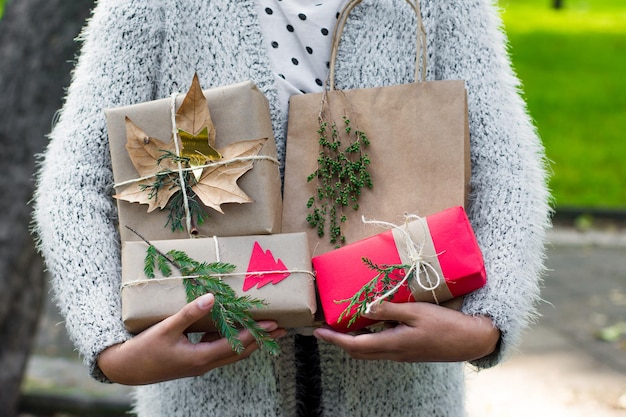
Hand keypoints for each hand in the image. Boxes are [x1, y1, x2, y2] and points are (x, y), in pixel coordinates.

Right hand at [97, 293, 285, 384]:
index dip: (256, 334)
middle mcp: (204, 364)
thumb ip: (189, 313)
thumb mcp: (166, 329)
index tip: (273, 324)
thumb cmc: (144, 350)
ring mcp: (199, 363)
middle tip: (281, 328)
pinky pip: (219, 350)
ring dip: (249, 341)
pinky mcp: (193, 360)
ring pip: (231, 352)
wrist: (125, 369)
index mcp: (201, 358)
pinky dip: (231, 340)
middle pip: (240, 352)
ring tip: (264, 328)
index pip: (236, 345)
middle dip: (261, 340)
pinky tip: (233, 328)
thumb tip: (211, 297)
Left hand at [313, 301, 499, 362]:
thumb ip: (390, 309)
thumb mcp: (416, 312)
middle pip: (359, 351)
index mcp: (393, 344)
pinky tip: (371, 324)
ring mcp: (401, 354)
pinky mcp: (408, 351)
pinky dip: (369, 338)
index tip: (319, 332)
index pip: (355, 345)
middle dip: (340, 341)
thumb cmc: (445, 325)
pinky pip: (381, 347)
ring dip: (353, 340)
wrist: (470, 341)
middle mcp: (394, 353)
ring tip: (344, 324)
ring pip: (370, 350)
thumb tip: (366, 307)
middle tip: (326, 328)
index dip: (335, 339)